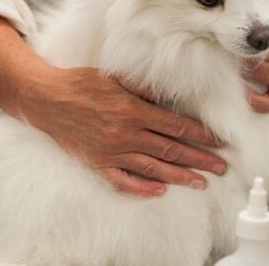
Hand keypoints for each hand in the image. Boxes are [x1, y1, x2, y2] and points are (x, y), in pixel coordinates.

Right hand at [16, 66, 226, 196]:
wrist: (48, 100)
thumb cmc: (81, 84)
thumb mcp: (115, 78)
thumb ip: (143, 87)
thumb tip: (168, 96)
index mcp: (133, 111)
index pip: (176, 126)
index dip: (200, 135)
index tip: (217, 140)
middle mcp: (126, 134)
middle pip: (171, 150)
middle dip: (199, 159)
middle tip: (220, 167)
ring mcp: (113, 152)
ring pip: (154, 168)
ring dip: (180, 177)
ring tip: (200, 183)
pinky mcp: (99, 163)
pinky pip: (124, 181)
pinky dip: (142, 188)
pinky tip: (160, 191)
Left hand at [244, 34, 268, 112]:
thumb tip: (266, 22)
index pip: (268, 45)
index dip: (253, 41)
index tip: (243, 37)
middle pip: (259, 59)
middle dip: (245, 53)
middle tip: (237, 49)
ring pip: (258, 77)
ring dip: (244, 69)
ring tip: (238, 63)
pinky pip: (265, 105)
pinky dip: (252, 100)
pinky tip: (244, 92)